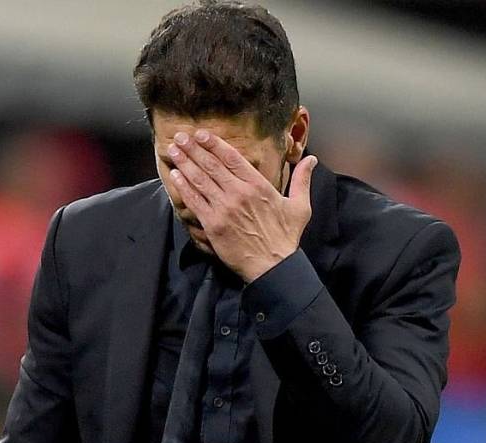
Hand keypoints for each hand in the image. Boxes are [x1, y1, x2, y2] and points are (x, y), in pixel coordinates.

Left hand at [167, 129, 317, 281]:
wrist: (273, 266)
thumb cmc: (286, 237)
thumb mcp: (300, 206)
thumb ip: (302, 180)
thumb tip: (311, 159)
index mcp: (258, 185)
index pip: (232, 158)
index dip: (214, 144)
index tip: (201, 134)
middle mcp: (239, 193)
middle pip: (212, 165)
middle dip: (193, 149)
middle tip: (180, 137)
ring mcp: (224, 208)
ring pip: (200, 179)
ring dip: (185, 162)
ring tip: (173, 150)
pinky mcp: (213, 224)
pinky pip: (195, 200)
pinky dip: (183, 186)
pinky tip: (175, 175)